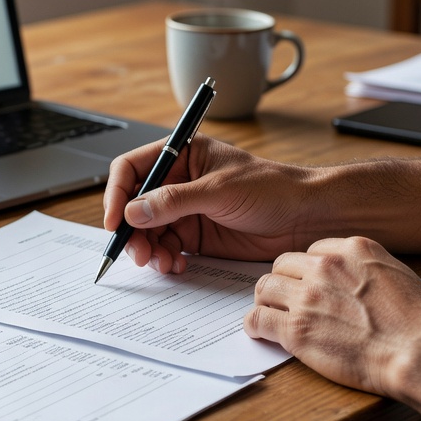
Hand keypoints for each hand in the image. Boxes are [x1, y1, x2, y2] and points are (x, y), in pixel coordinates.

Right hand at [103, 136, 317, 272]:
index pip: (133, 169)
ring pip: (148, 230)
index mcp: (182, 154)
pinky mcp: (196, 235)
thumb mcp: (219, 190)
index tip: (115, 220)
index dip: (117, 193)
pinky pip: (166, 248)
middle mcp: (179, 181)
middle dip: (131, 230)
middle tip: (137, 252)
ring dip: (148, 249)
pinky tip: (176, 265)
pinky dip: (165, 259)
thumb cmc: (273, 188)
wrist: (305, 217)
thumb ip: (174, 201)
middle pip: (134, 205)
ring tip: (160, 263)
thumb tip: (133, 212)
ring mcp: (186, 210)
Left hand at [246, 236, 420, 397]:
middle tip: (286, 299)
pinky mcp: (296, 329)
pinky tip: (261, 331)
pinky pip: (257, 319)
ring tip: (271, 313)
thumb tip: (353, 280)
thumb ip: (367, 269)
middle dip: (284, 282)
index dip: (308, 270)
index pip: (312, 251)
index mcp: (352, 249)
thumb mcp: (397, 274)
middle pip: (283, 265)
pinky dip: (255, 325)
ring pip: (264, 287)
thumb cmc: (420, 322)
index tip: (308, 283)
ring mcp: (307, 297)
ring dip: (266, 301)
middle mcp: (325, 267)